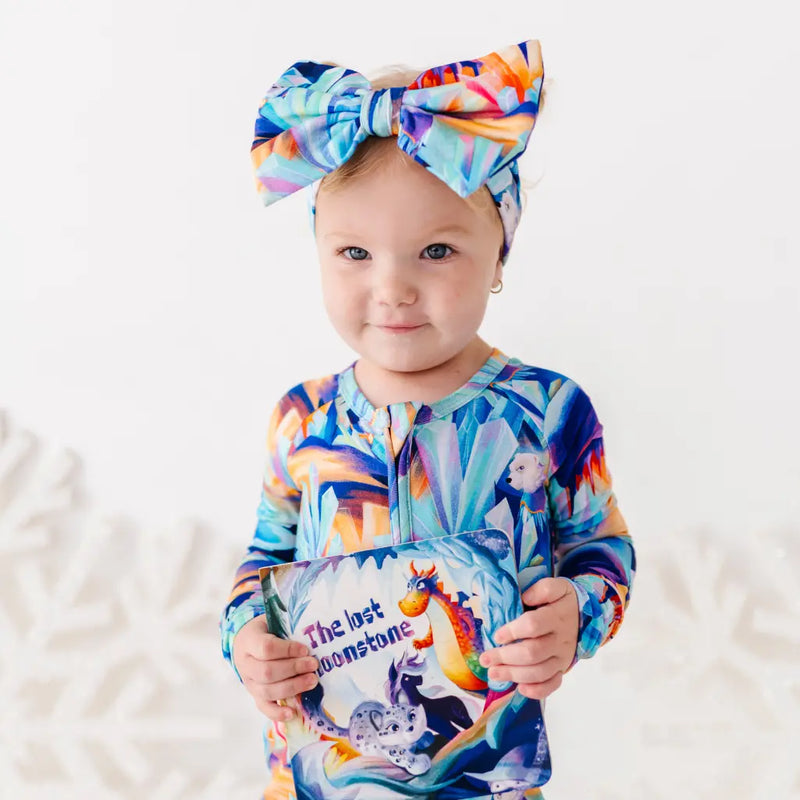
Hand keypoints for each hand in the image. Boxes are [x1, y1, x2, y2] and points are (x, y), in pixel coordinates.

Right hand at [232, 616, 318, 720]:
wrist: (245, 640)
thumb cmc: (266, 629)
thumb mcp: (273, 620)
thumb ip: (288, 626)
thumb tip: (314, 635)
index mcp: (249, 640)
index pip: (266, 648)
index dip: (287, 650)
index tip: (305, 649)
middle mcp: (245, 663)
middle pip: (267, 672)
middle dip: (294, 669)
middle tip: (314, 665)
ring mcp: (248, 681)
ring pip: (267, 691)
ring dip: (292, 688)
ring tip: (312, 681)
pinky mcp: (254, 694)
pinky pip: (263, 707)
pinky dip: (277, 713)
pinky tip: (293, 712)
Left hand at [479, 577, 578, 699]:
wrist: (585, 617)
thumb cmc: (562, 601)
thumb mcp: (556, 587)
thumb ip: (542, 589)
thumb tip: (525, 597)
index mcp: (556, 616)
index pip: (534, 625)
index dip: (513, 631)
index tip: (496, 636)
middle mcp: (560, 640)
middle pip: (533, 653)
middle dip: (506, 657)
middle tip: (486, 659)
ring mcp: (562, 657)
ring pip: (539, 672)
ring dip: (514, 675)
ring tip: (493, 673)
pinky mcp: (562, 669)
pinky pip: (552, 684)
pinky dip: (536, 690)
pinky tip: (520, 688)